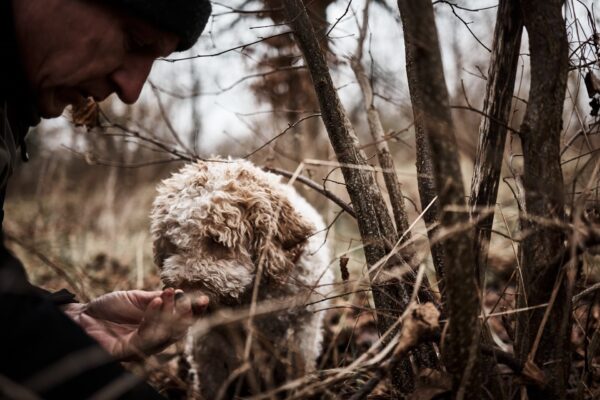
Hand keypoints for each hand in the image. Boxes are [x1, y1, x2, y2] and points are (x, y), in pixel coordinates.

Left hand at [62, 288, 208, 359]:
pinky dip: (153, 318)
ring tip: (171, 294)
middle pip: (177, 331)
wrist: (80, 315)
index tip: (204, 298)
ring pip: (164, 334)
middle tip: (195, 299)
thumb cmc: (108, 307)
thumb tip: (179, 292)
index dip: (193, 312)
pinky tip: (156, 302)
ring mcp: (141, 347)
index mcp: (157, 326)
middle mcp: (152, 339)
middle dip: (188, 315)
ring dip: (171, 313)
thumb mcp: (136, 298)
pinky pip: (146, 336)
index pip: (180, 322)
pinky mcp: (128, 351)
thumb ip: (157, 298)